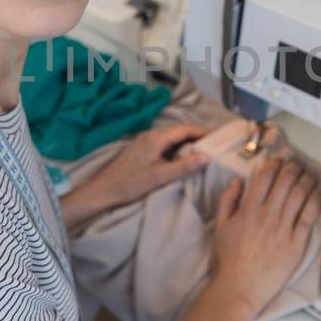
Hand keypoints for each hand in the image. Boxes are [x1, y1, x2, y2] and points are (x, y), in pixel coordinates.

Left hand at [62, 123, 209, 230]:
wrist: (103, 191)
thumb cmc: (130, 184)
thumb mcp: (159, 177)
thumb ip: (183, 167)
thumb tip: (207, 157)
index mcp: (156, 138)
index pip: (185, 129)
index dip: (203, 133)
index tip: (218, 139)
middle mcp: (150, 135)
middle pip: (179, 132)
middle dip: (196, 137)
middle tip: (213, 147)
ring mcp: (144, 142)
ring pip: (171, 138)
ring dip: (186, 144)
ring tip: (201, 154)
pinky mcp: (140, 150)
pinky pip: (163, 144)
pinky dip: (176, 149)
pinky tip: (181, 160)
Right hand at [208, 156, 320, 315]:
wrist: (240, 288)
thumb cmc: (229, 260)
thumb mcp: (221, 227)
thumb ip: (227, 202)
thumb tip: (237, 182)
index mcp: (248, 210)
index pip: (265, 177)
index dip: (274, 164)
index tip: (278, 160)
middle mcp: (268, 216)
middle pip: (285, 181)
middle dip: (293, 168)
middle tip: (296, 164)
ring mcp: (283, 229)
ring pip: (300, 195)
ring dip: (306, 180)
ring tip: (308, 175)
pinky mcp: (296, 243)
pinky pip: (309, 216)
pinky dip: (314, 201)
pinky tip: (315, 194)